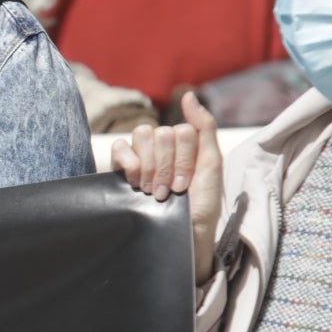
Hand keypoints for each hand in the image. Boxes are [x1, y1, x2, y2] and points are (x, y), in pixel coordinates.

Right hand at [111, 90, 222, 284]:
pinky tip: (135, 183)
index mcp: (186, 143)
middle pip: (160, 133)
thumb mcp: (212, 165)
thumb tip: (187, 94)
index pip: (180, 130)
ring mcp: (142, 155)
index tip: (185, 184)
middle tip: (169, 191)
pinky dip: (129, 164)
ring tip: (153, 191)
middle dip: (166, 167)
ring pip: (142, 135)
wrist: (183, 237)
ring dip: (150, 167)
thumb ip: (204, 127)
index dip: (183, 159)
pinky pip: (119, 147)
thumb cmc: (202, 206)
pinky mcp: (122, 168)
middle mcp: (164, 145)